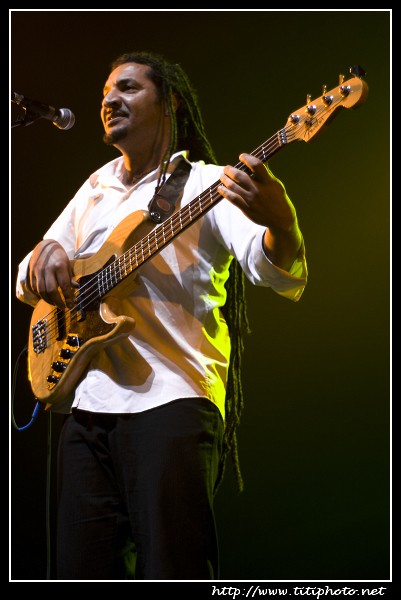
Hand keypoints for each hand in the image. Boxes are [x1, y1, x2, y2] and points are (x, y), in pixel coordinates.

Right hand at [28, 239, 77, 308]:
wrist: (46, 246)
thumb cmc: (59, 257)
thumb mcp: (68, 265)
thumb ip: (70, 278)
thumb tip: (76, 288)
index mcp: (59, 266)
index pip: (64, 285)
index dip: (68, 297)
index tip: (71, 305)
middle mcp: (48, 269)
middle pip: (51, 290)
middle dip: (58, 301)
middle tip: (63, 307)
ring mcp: (38, 271)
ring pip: (42, 291)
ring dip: (49, 300)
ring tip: (56, 304)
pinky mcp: (32, 273)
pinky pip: (35, 288)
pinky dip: (41, 295)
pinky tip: (47, 298)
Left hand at [218, 153, 302, 270]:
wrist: (280, 219)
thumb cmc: (278, 198)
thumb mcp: (276, 184)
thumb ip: (266, 174)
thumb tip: (257, 160)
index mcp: (268, 182)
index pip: (256, 165)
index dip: (247, 158)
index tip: (241, 156)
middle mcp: (259, 190)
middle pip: (240, 176)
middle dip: (230, 170)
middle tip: (226, 168)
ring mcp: (251, 200)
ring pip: (233, 187)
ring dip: (225, 179)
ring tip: (222, 176)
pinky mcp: (246, 209)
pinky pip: (232, 199)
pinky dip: (224, 192)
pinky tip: (220, 188)